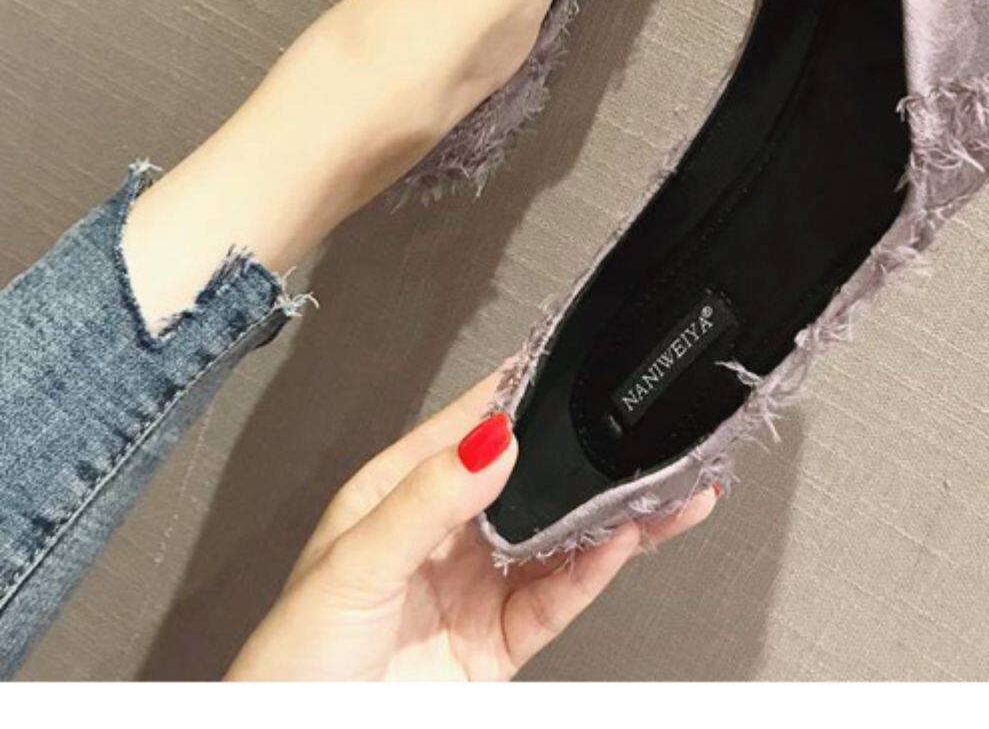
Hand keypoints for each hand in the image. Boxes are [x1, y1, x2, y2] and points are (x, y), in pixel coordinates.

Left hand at [226, 370, 716, 679]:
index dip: (523, 393)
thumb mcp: (352, 565)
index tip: (573, 362)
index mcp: (398, 493)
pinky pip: (558, 597)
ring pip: (558, 537)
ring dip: (610, 512)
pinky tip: (626, 539)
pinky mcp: (497, 642)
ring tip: (662, 484)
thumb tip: (493, 440)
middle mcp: (444, 535)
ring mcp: (475, 588)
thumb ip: (427, 500)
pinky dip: (597, 568)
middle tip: (640, 429)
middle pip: (531, 482)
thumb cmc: (288, 665)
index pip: (472, 426)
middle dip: (586, 456)